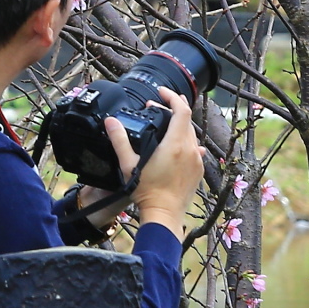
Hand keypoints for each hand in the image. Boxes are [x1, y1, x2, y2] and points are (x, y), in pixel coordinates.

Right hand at [116, 87, 202, 234]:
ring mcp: (196, 161)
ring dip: (180, 125)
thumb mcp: (128, 164)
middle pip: (187, 120)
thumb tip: (110, 121)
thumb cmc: (146, 191)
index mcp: (175, 144)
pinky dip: (186, 141)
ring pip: (191, 134)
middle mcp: (190, 150)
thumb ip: (119, 140)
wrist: (164, 215)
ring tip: (166, 122)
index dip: (172, 96)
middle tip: (158, 105)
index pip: (181, 110)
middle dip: (174, 109)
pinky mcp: (198, 171)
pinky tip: (178, 144)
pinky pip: (195, 149)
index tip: (161, 92)